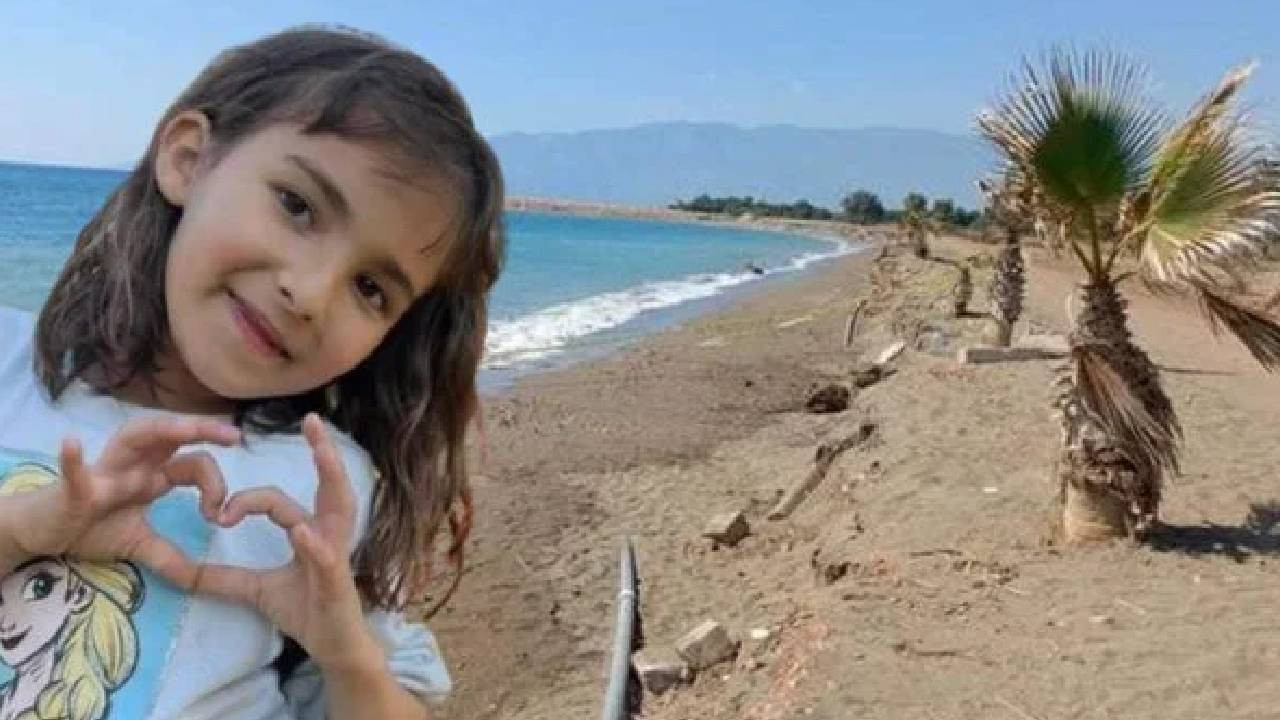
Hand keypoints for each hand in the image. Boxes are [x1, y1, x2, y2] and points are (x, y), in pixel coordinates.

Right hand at [0, 416, 240, 583]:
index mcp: (152, 474)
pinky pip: (74, 473)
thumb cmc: (91, 528)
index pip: (192, 463)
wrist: (44, 532)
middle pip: (171, 438)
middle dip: (202, 430)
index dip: (215, 482)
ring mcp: (104, 472)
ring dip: (161, 431)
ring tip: (186, 428)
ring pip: (133, 440)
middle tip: (234, 435)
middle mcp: (133, 464)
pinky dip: (73, 460)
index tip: (222, 515)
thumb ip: (169, 556)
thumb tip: (199, 579)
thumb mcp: (138, 544)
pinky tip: (71, 444)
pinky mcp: (73, 489)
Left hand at [188, 414, 371, 669]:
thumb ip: (221, 577)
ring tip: (323, 451)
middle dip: (323, 451)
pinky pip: (326, 556)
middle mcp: (328, 533)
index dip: (246, 502)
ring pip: (339, 507)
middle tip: (313, 419)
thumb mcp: (253, 590)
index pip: (278, 501)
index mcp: (310, 530)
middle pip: (328, 484)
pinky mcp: (337, 580)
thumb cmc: (304, 610)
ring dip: (332, 477)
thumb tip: (179, 571)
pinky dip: (314, 543)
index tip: (218, 517)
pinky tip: (300, 531)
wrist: (333, 647)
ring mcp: (337, 554)